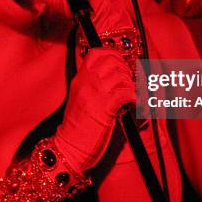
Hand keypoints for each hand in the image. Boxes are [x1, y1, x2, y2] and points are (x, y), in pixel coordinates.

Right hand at [54, 48, 135, 172]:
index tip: (121, 65)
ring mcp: (95, 94)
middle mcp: (86, 82)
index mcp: (80, 79)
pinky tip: (131, 104)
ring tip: (129, 96)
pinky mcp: (104, 108)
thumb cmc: (76, 127)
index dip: (113, 55)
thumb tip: (115, 78)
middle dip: (125, 69)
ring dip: (130, 85)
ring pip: (121, 76)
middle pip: (112, 60)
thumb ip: (92, 86)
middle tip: (127, 82)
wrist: (68, 148)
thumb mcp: (80, 99)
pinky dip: (133, 98)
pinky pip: (126, 93)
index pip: (97, 53)